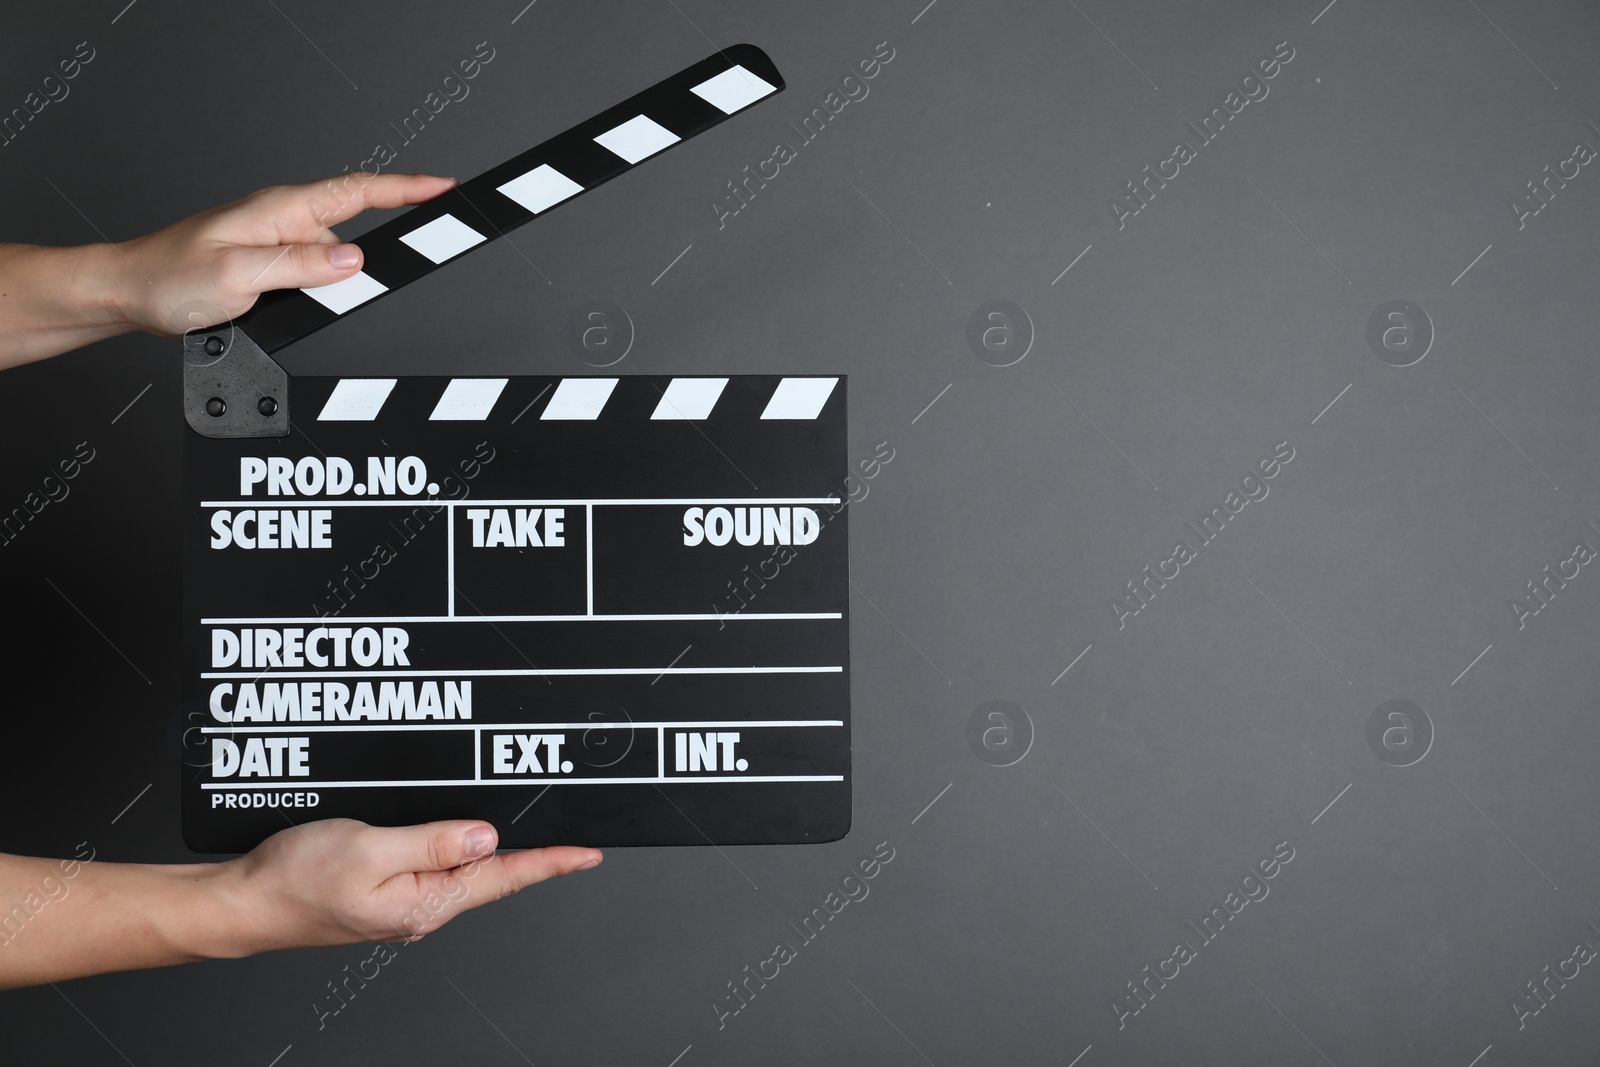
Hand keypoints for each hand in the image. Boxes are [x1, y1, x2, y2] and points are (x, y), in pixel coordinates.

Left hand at [115, 172, 456, 335]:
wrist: (128, 291)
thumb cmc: (168, 278)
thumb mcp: (238, 275)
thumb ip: (300, 266)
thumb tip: (353, 259)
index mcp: (280, 209)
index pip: (359, 191)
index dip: (408, 188)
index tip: (444, 187)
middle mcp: (283, 218)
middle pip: (351, 230)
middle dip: (364, 261)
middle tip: (353, 288)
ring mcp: (276, 240)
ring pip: (330, 260)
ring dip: (326, 285)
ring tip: (274, 304)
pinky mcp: (269, 262)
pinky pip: (310, 272)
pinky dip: (312, 290)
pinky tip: (279, 306)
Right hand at [217, 818, 600, 952]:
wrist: (243, 903)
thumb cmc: (294, 881)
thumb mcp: (371, 850)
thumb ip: (432, 841)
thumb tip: (486, 835)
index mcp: (427, 901)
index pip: (505, 876)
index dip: (551, 861)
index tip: (589, 852)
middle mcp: (423, 905)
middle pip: (493, 872)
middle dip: (534, 851)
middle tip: (571, 830)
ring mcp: (404, 899)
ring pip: (466, 866)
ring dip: (498, 845)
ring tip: (531, 826)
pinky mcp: (384, 887)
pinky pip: (435, 862)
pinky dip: (457, 842)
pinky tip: (464, 829)